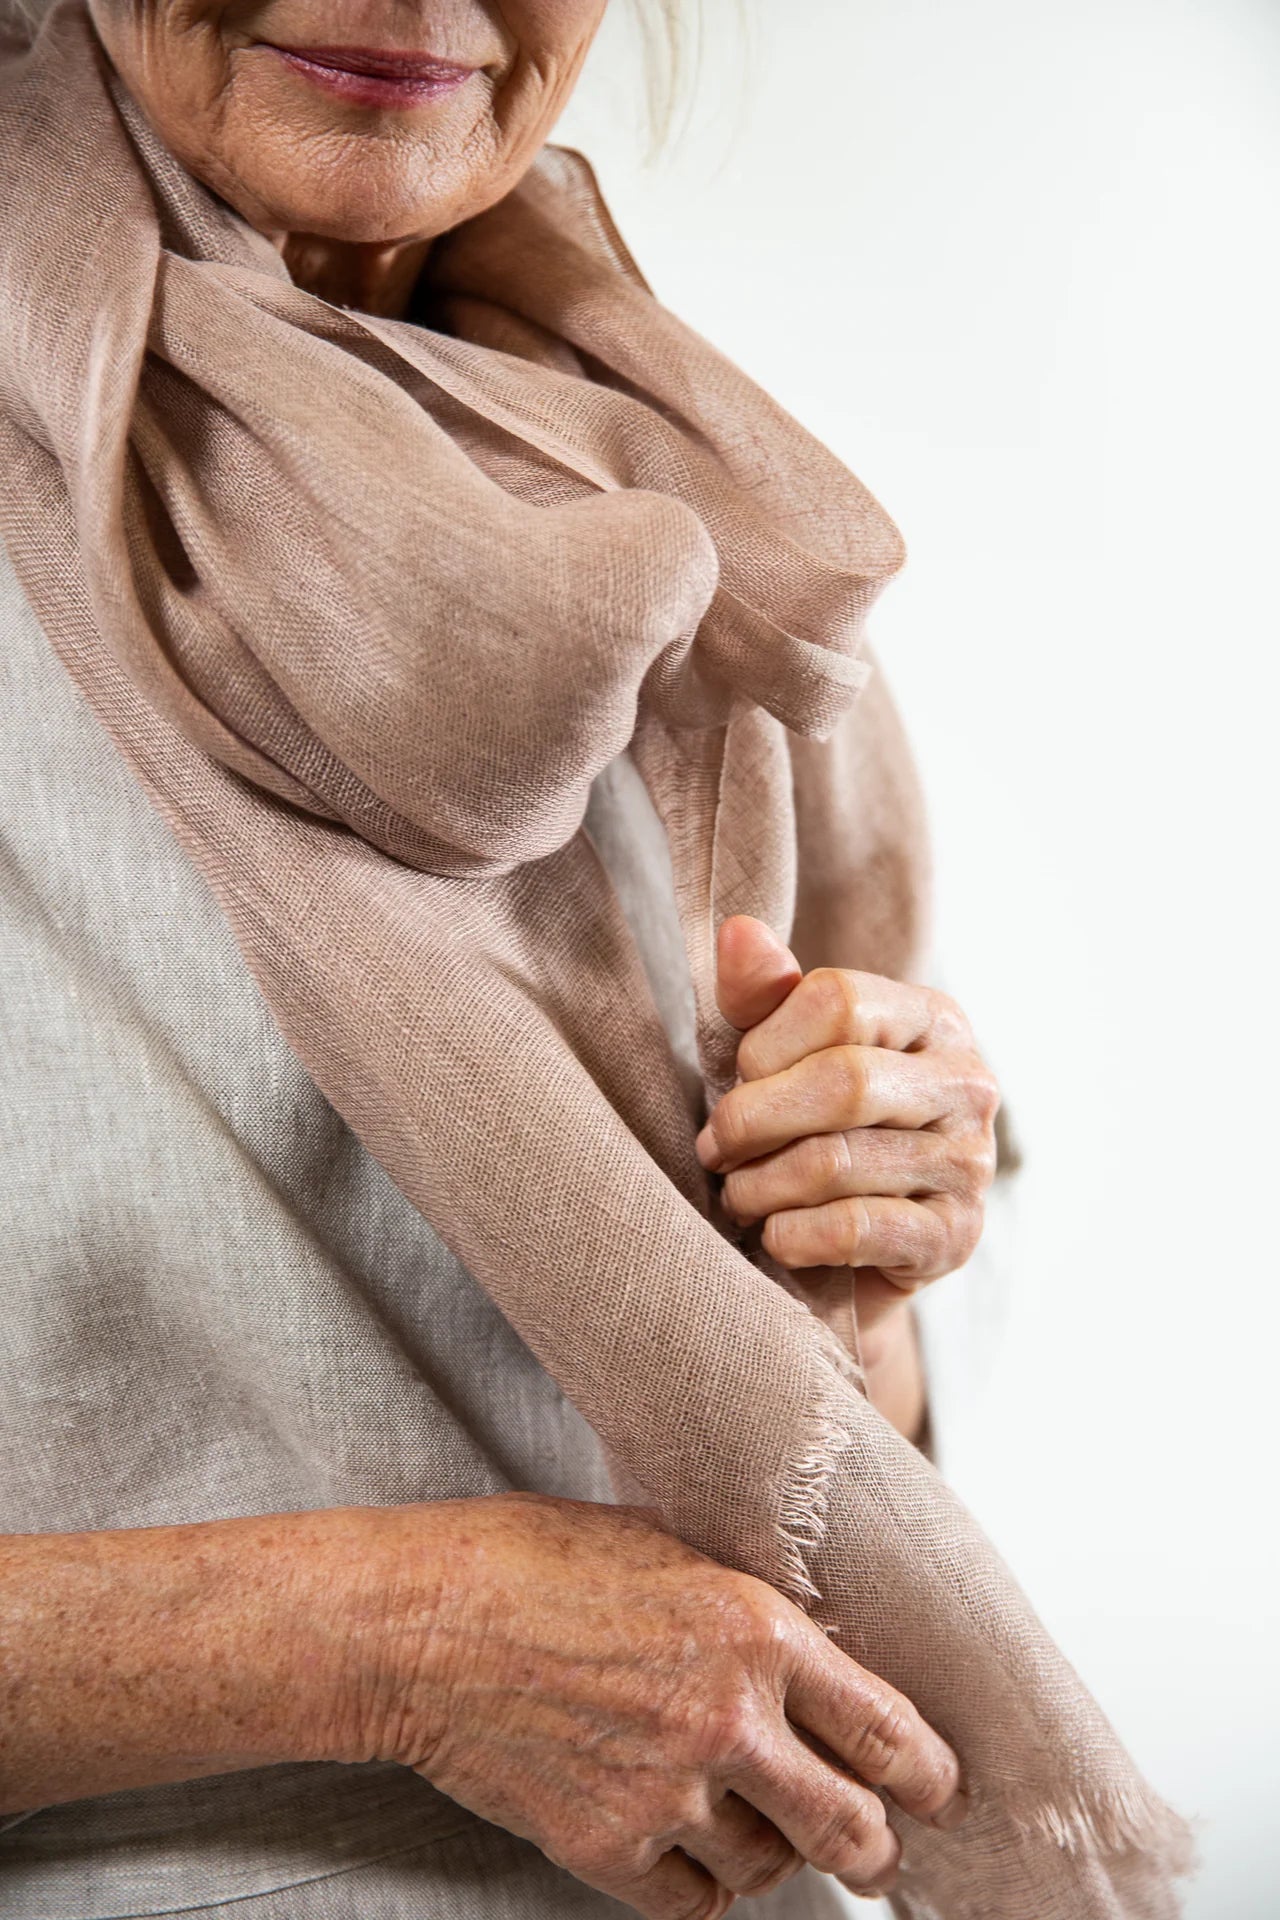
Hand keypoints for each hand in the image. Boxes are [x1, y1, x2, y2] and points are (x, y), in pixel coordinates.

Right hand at [350, 1494, 967, 1915]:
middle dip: (873, 1844)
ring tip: (752, 1820)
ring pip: (772, 1871)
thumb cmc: (534, 1560)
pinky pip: (695, 1905)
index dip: (930, 1774)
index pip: (889, 1731)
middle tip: (871, 1842)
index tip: (937, 1789)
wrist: (425, 1621)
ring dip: (774, 1854)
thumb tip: (813, 1647)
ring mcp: (667, 1794)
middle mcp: (727, 1720)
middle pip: (854, 1830)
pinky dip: (702, 1887)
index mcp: (755, 1630)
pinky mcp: (606, 1849)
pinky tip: (687, 1845)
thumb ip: (747, 1606)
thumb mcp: (667, 1544)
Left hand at [695, 917, 1000, 1338]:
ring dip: (759, 1186)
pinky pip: (852, 1229)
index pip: (838, 1001)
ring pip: (836, 1163)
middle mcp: (968, 1083)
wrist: (863, 1252)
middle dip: (752, 1120)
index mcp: (934, 1019)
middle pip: (842, 1082)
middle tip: (714, 1149)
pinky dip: (791, 1235)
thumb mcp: (785, 1054)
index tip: (737, 1080)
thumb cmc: (816, 1130)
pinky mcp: (955, 1237)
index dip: (765, 1044)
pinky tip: (775, 1235)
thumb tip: (737, 929)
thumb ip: (763, 994)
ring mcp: (970, 1164)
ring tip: (738, 1195)